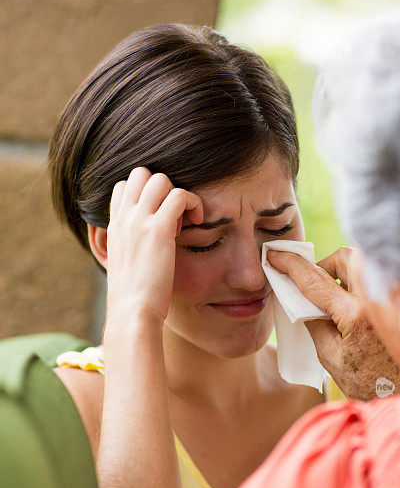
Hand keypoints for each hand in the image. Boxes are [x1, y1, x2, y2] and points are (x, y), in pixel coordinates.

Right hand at [105, 166, 202, 325]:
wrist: (132, 313)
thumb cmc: (133, 300)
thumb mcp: (125, 268)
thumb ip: (130, 250)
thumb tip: (141, 251)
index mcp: (114, 226)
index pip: (125, 187)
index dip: (146, 195)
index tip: (160, 220)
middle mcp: (124, 218)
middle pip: (141, 174)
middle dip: (162, 188)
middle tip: (174, 217)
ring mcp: (140, 221)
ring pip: (161, 179)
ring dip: (178, 194)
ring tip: (185, 222)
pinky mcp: (160, 229)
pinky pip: (180, 195)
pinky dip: (193, 203)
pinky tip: (197, 223)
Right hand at [267, 246, 399, 400]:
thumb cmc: (374, 386)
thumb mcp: (332, 361)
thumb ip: (316, 326)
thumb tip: (306, 302)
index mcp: (356, 316)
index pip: (316, 281)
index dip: (291, 265)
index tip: (274, 255)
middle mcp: (377, 299)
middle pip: (344, 259)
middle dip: (324, 267)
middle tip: (315, 289)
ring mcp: (393, 298)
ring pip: (363, 264)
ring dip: (344, 273)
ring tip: (337, 300)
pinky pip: (376, 279)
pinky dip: (361, 284)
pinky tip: (357, 307)